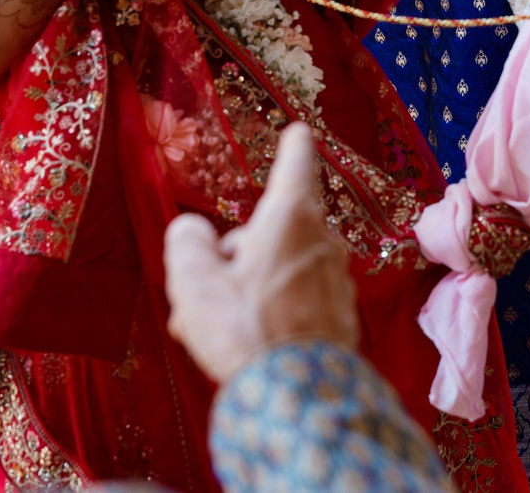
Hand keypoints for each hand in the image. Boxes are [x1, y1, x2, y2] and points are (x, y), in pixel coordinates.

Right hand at [164, 124, 356, 382]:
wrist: (296, 398)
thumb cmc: (243, 329)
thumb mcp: (194, 280)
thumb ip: (188, 241)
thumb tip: (194, 232)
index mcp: (290, 218)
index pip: (296, 164)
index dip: (293, 146)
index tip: (298, 130)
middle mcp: (323, 240)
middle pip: (275, 230)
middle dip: (239, 254)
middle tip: (201, 291)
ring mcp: (336, 280)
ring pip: (283, 270)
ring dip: (250, 288)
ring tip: (214, 330)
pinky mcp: (341, 317)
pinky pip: (298, 302)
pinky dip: (272, 313)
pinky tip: (246, 345)